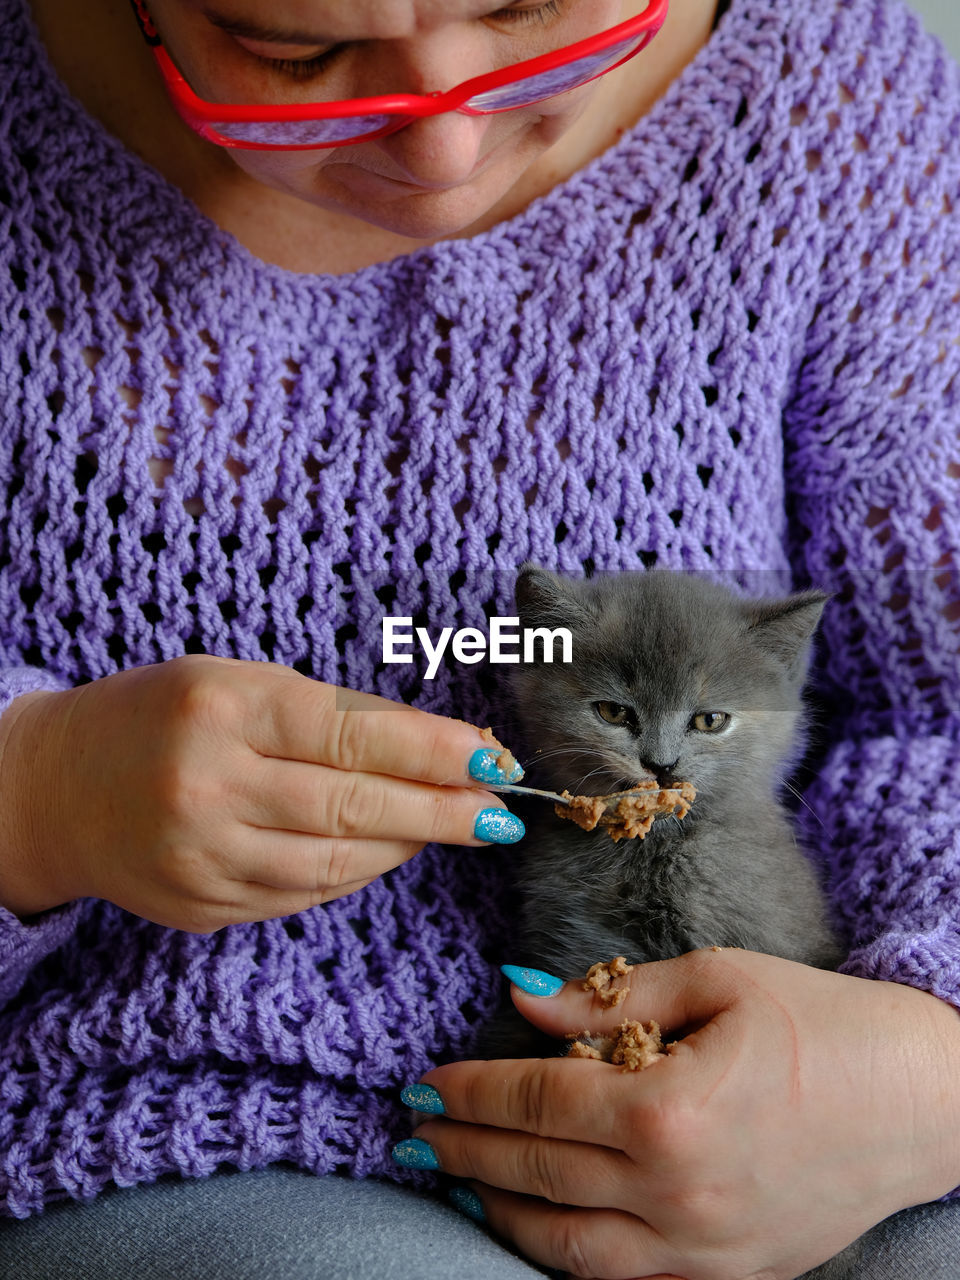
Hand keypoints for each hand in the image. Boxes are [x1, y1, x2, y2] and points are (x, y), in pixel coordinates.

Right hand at [0, 655, 518, 929]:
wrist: (56, 786)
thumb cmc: (160, 714)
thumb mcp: (237, 682)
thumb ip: (331, 714)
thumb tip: (439, 750)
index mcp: (223, 707)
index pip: (355, 734)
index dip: (437, 751)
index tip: (496, 761)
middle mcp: (208, 783)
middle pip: (355, 806)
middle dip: (443, 810)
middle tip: (502, 812)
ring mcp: (202, 855)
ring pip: (337, 863)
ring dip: (407, 846)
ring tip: (453, 826)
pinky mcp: (201, 907)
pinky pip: (302, 895)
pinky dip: (355, 875)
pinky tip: (386, 852)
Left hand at [407, 949, 959, 1279]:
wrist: (927, 1100)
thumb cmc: (825, 1025)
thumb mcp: (718, 981)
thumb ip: (610, 999)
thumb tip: (524, 999)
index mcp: (670, 1111)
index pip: (537, 1104)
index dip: (471, 1092)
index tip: (424, 1080)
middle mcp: (677, 1196)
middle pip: (537, 1175)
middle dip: (463, 1149)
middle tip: (413, 1129)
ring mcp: (703, 1251)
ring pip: (567, 1249)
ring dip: (499, 1212)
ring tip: (456, 1180)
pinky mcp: (729, 1278)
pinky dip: (564, 1256)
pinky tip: (536, 1225)